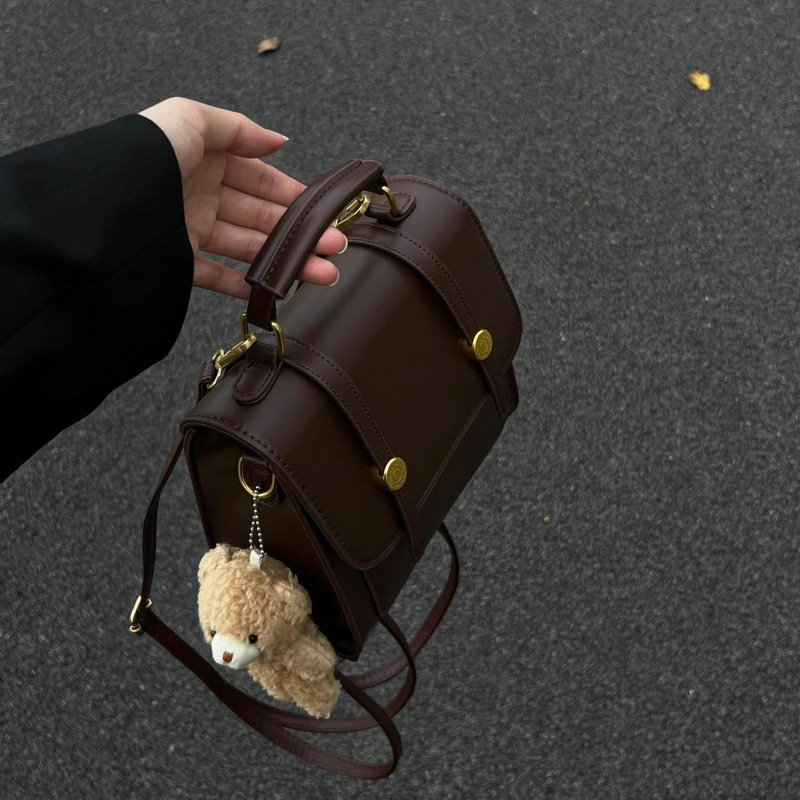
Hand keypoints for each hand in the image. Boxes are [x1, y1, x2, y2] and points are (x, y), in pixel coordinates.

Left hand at [139, 97, 344, 298]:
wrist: (98, 207)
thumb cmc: (143, 154)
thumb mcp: (191, 119)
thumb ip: (237, 128)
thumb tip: (277, 140)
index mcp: (205, 160)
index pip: (258, 179)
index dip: (292, 195)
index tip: (321, 212)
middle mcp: (200, 194)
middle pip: (260, 216)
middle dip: (299, 233)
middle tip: (334, 248)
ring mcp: (190, 229)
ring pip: (248, 248)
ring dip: (286, 262)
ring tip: (322, 273)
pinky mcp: (178, 261)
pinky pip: (216, 275)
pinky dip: (244, 285)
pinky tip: (273, 292)